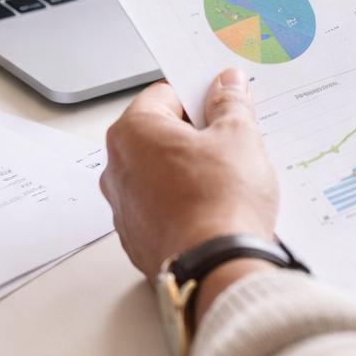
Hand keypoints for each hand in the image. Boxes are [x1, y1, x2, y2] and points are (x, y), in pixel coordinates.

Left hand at [101, 69, 280, 317]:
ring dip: (190, 170)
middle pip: (160, 134)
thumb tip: (227, 85)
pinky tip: (215, 210)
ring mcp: (124, 207)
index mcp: (133, 133)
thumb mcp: (238, 137)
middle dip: (195, 135)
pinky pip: (162, 207)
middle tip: (231, 142)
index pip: (165, 94)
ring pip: (161, 173)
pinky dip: (184, 204)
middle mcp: (117, 168)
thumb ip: (230, 103)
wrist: (217, 270)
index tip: (223, 102)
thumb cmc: (221, 204)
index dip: (199, 95)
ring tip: (227, 181)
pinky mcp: (138, 239)